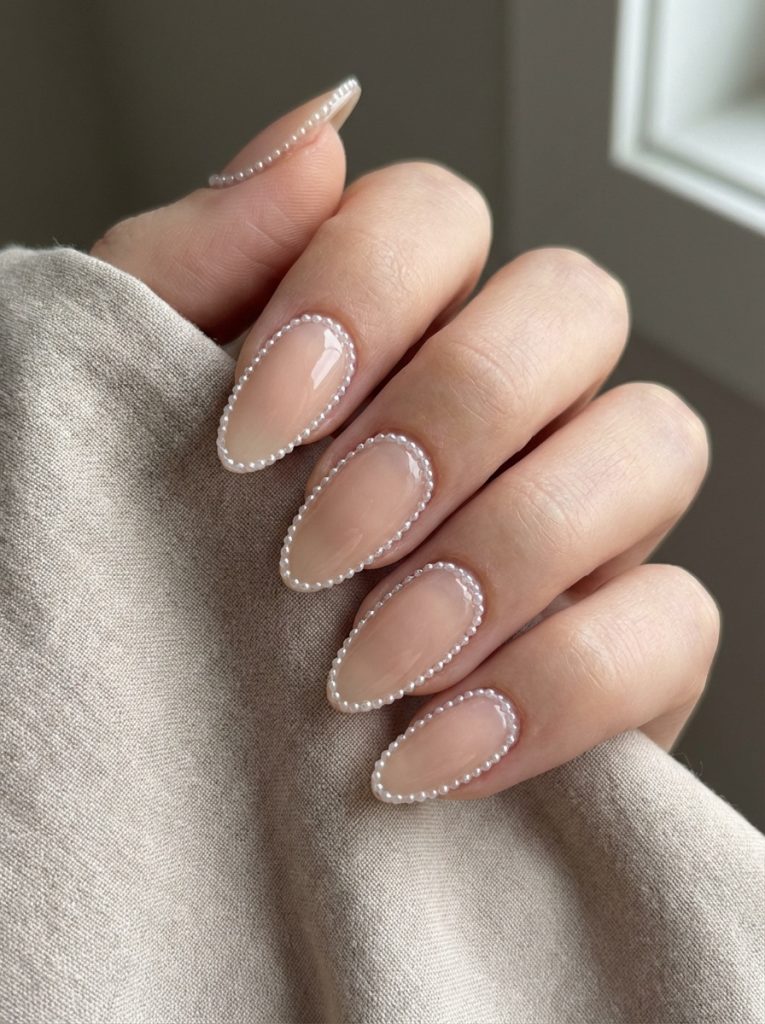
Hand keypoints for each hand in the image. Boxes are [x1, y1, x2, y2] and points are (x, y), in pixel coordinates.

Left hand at [93, 78, 718, 804]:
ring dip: (510, 551)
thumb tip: (320, 136)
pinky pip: (674, 624)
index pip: (438, 217)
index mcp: (398, 323)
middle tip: (323, 546)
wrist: (208, 750)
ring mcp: (589, 516)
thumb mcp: (141, 405)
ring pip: (656, 443)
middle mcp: (515, 400)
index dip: (360, 295)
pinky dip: (557, 688)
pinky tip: (434, 746)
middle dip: (450, 419)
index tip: (254, 430)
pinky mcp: (629, 648)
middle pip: (572, 306)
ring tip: (373, 664)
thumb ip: (202, 263)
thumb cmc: (167, 561)